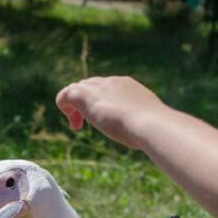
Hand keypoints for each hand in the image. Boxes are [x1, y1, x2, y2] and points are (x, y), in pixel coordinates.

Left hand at [55, 76, 170, 149]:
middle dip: (84, 104)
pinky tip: (75, 125)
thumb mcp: (148, 123)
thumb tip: (149, 134)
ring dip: (74, 108)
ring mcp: (98, 88)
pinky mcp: (84, 96)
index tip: (104, 121)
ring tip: (77, 126)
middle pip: (89, 84)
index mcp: (128, 86)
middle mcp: (112, 82)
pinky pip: (64, 95)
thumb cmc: (153, 129)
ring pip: (76, 89)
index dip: (100, 103)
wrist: (150, 124)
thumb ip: (143, 124)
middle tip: (85, 124)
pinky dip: (64, 108)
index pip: (106, 87)